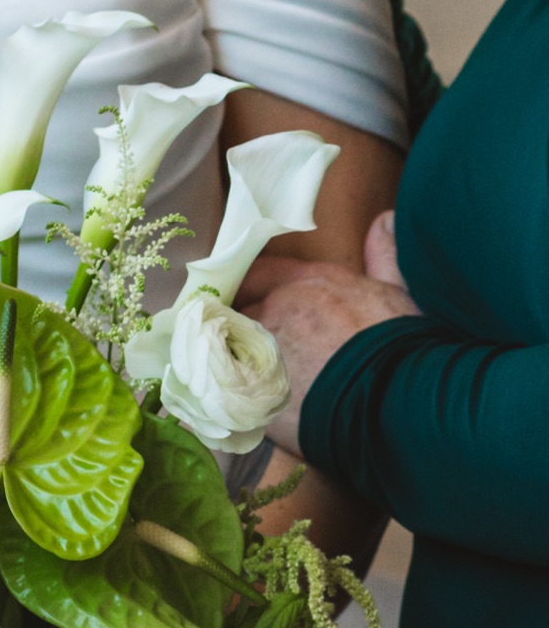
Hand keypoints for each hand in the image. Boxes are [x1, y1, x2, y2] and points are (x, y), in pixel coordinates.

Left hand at [240, 211, 418, 456]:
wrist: (390, 399)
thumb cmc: (397, 346)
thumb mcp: (396, 291)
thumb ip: (382, 255)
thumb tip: (385, 220)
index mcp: (306, 282)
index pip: (261, 273)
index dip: (257, 289)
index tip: (256, 301)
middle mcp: (275, 309)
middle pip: (241, 312)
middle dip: (247, 326)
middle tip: (257, 348)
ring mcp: (259, 351)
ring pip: (231, 351)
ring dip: (239, 361)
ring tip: (254, 381)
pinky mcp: (252, 390)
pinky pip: (231, 390)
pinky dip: (238, 396)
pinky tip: (251, 407)